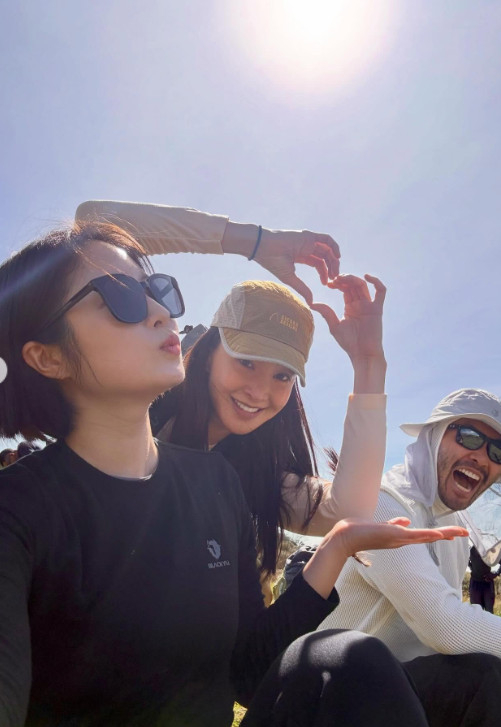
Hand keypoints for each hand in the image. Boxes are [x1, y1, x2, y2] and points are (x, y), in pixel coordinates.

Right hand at [254, 229, 339, 303]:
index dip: (324, 274)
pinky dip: (334, 246)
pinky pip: (325, 239)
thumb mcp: (290, 278)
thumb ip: (302, 288)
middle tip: (334, 278)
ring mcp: (307, 240)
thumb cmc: (272, 261)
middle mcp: (305, 247)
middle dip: (331, 268)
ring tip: (335, 271)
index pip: (318, 264)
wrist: (263, 247)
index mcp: (300, 255)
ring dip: (334, 260)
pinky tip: (337, 256)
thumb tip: (311, 302)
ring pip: (327, 249)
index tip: (326, 283)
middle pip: (324, 257)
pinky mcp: (308, 235)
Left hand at [302, 516, 467, 598]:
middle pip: (429, 537)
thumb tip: (406, 520)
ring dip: (443, 534)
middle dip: (447, 534)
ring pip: (426, 537)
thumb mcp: (381, 526)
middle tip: (464, 533)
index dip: (438, 534)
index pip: (423, 535)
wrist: (346, 537)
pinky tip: (439, 534)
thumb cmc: (361, 531)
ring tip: (459, 532)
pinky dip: (428, 535)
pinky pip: (415, 536)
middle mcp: (402, 540)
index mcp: (400, 537)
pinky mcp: (394, 537)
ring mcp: (399, 539)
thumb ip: (394, 524)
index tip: (452, 532)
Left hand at [310, 274, 385, 360]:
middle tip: (334, 279)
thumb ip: (326, 312)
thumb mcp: (334, 326)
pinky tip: (366, 276)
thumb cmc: (349, 343)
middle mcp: (360, 304)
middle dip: (344, 279)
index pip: (345, 289)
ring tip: (342, 278)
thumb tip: (312, 303)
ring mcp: (369, 305)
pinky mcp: (377, 309)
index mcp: (350, 307)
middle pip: (353, 284)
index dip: (337, 283)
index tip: (328, 283)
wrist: (362, 354)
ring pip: (363, 285)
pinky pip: (381, 292)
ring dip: (353, 279)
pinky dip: (376, 282)